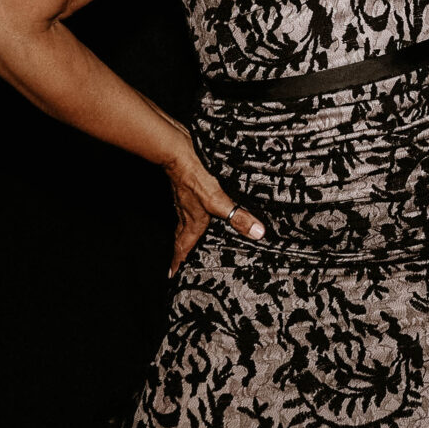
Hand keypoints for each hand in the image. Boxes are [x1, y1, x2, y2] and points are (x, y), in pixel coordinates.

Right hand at [165, 145, 263, 275]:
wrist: (176, 152)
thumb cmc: (192, 178)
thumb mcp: (218, 200)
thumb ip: (237, 217)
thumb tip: (257, 233)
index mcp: (192, 221)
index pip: (183, 247)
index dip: (178, 262)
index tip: (171, 275)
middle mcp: (186, 213)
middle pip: (181, 236)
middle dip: (181, 250)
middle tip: (179, 262)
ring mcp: (185, 199)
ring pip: (184, 220)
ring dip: (185, 231)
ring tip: (189, 238)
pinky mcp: (187, 186)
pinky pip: (187, 204)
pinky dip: (190, 211)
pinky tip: (198, 205)